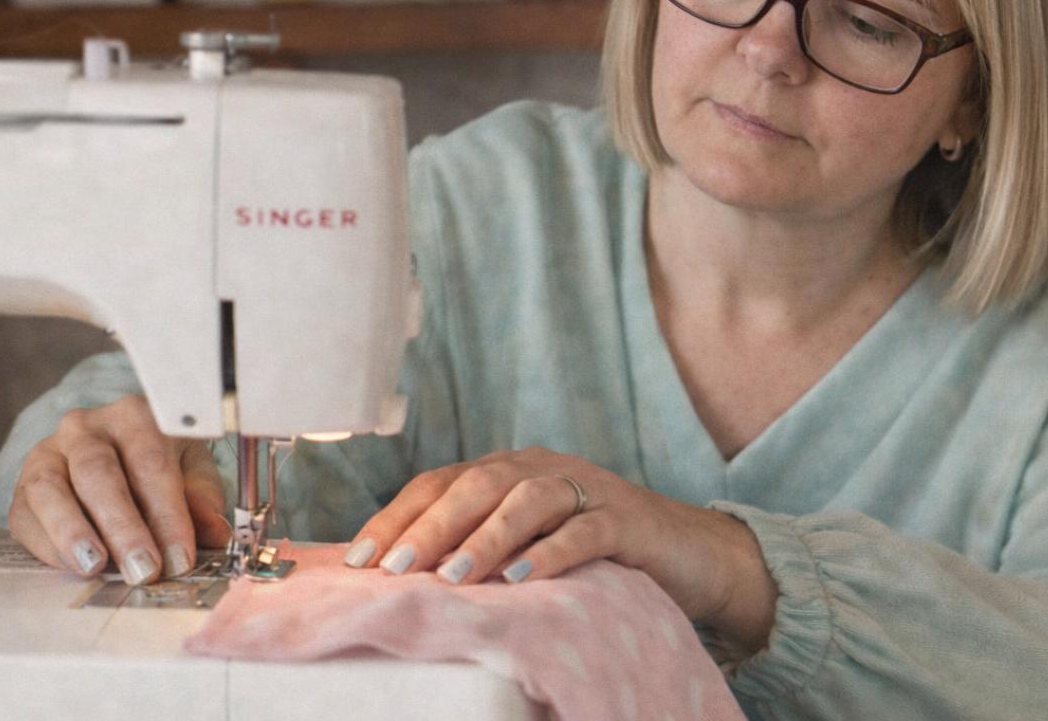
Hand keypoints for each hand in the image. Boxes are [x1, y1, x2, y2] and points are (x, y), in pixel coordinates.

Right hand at [7, 394, 230, 584]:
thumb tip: (216, 533)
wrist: (107, 455)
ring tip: (96, 566)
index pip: (151, 463)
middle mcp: (86, 427)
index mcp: (134, 416)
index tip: (179, 557)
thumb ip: (202, 500)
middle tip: (142, 569)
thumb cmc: (155, 464)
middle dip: (123, 527)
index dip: (167, 514)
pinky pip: (27, 513)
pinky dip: (48, 544)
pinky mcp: (23, 485)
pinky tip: (73, 565)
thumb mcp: (189, 471)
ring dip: (74, 532)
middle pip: (99, 474)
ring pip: (52, 489)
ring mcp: (48, 452)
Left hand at [343, 447, 777, 648]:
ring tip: (450, 577)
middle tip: (395, 567)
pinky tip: (521, 578)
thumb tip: (397, 579)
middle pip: (478, 483)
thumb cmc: (594, 556)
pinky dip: (549, 553)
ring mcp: (587, 490)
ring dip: (483, 537)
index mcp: (511, 470)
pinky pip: (583, 531)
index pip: (441, 481)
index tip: (357, 559)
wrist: (690, 554)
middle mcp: (543, 469)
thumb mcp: (527, 546)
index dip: (398, 515)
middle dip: (431, 525)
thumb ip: (475, 549)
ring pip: (527, 500)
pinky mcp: (626, 520)